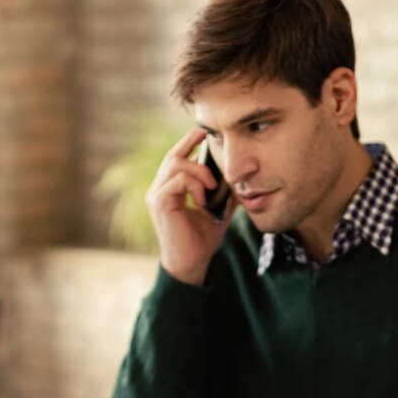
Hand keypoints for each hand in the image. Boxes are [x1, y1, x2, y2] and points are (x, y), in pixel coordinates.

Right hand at [147, 127, 234, 285]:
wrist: (193, 264)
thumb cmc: (202, 240)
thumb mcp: (218, 211)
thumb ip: (223, 194)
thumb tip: (241, 178)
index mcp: (168, 189)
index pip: (176, 158)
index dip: (188, 142)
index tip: (204, 132)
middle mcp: (158, 189)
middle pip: (173, 156)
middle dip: (192, 147)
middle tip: (211, 145)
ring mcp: (156, 195)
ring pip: (176, 165)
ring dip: (198, 171)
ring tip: (211, 186)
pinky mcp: (159, 203)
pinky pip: (177, 180)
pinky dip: (194, 185)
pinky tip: (203, 199)